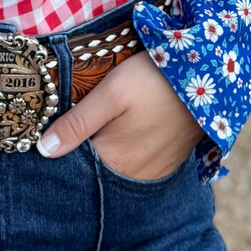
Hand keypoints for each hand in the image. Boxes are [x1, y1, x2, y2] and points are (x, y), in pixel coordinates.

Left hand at [36, 50, 204, 179]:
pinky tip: (121, 133)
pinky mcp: (169, 162)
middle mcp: (135, 176)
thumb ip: (77, 123)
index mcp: (115, 162)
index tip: (47, 134)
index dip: (60, 150)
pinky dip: (124, 154)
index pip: (75, 166)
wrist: (207, 74)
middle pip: (96, 169)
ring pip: (116, 168)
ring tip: (98, 127)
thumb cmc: (154, 79)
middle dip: (81, 153)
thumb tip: (43, 151)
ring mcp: (154, 171)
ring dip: (104, 153)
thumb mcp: (111, 93)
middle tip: (68, 126)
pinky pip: (137, 165)